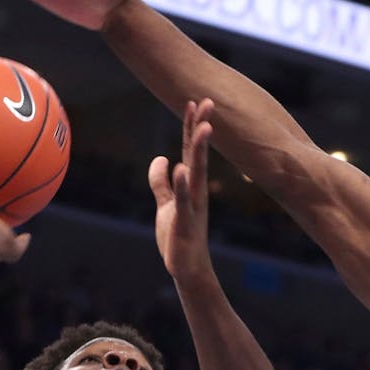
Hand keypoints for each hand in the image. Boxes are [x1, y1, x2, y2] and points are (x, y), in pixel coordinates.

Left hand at [150, 99, 214, 281]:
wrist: (187, 268)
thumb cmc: (178, 236)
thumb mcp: (165, 204)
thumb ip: (162, 182)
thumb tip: (161, 158)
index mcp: (191, 185)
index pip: (191, 150)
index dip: (191, 126)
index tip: (195, 101)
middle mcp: (196, 191)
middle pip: (198, 154)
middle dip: (201, 128)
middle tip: (207, 102)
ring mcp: (192, 205)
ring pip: (197, 173)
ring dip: (200, 149)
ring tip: (204, 127)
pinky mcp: (184, 222)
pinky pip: (183, 200)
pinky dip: (182, 184)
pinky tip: (181, 168)